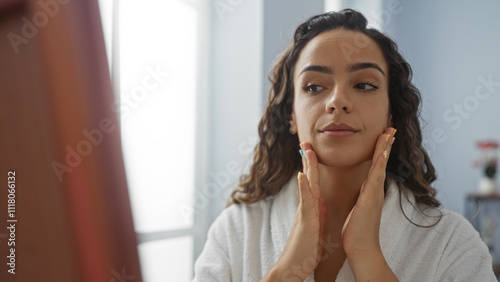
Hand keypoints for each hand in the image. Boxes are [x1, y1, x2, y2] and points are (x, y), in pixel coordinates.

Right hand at [269, 144, 328, 280]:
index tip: (312, 151)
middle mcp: (306, 207)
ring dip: (306, 167)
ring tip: (306, 150)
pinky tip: (302, 177)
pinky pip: (305, 202)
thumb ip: (318, 214)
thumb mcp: (315, 229)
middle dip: (308, 160)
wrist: (292, 267)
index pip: (312, 183)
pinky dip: (303, 188)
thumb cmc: (304, 250)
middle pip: (308, 179)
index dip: (312, 167)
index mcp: (310, 209)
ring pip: (306, 185)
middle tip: (306, 142)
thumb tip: (322, 202)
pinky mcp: (304, 221)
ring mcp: (304, 213)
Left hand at [341, 127, 396, 257]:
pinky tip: (382, 154)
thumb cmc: (357, 231)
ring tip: (388, 133)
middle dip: (385, 144)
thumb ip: (362, 198)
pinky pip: (375, 179)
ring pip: (379, 166)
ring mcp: (374, 194)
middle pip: (381, 162)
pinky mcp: (371, 200)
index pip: (375, 166)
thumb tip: (364, 191)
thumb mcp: (359, 208)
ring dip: (384, 149)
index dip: (379, 150)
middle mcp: (374, 190)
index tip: (383, 136)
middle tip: (391, 128)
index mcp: (369, 191)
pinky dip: (379, 165)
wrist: (361, 248)